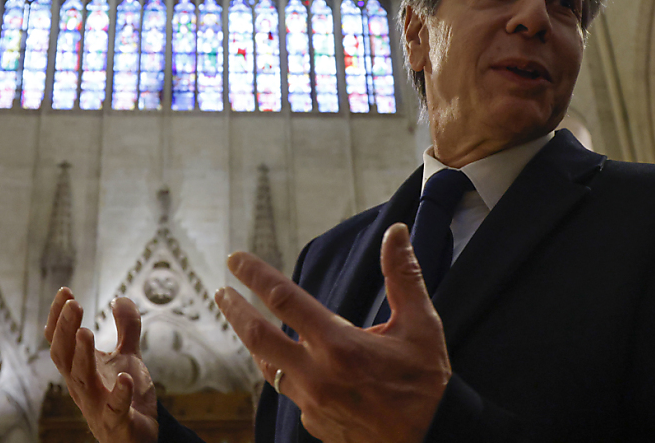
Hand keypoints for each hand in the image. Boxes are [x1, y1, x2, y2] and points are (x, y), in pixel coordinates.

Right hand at [46, 288, 157, 442]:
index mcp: (80, 370)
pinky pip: (115, 410)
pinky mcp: (118, 423)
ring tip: (86, 332)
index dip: (59, 318)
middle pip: (65, 357)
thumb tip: (120, 297)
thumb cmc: (125, 396)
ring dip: (83, 356)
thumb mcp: (127, 357)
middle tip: (74, 303)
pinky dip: (118, 394)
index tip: (66, 291)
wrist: (137, 437)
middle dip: (66, 330)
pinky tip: (125, 377)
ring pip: (83, 381)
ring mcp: (98, 406)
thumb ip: (126, 328)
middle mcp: (82, 387)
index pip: (61, 341)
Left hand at [215, 223, 450, 442]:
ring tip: (240, 320)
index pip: (284, 300)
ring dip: (251, 340)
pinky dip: (282, 369)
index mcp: (340, 346)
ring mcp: (312, 403)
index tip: (235, 260)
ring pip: (268, 367)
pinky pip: (289, 391)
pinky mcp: (315, 423)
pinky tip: (284, 360)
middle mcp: (317, 375)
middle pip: (258, 337)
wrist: (434, 442)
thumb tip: (396, 232)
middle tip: (220, 291)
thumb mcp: (422, 327)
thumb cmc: (427, 386)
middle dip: (234, 311)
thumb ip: (403, 276)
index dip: (256, 275)